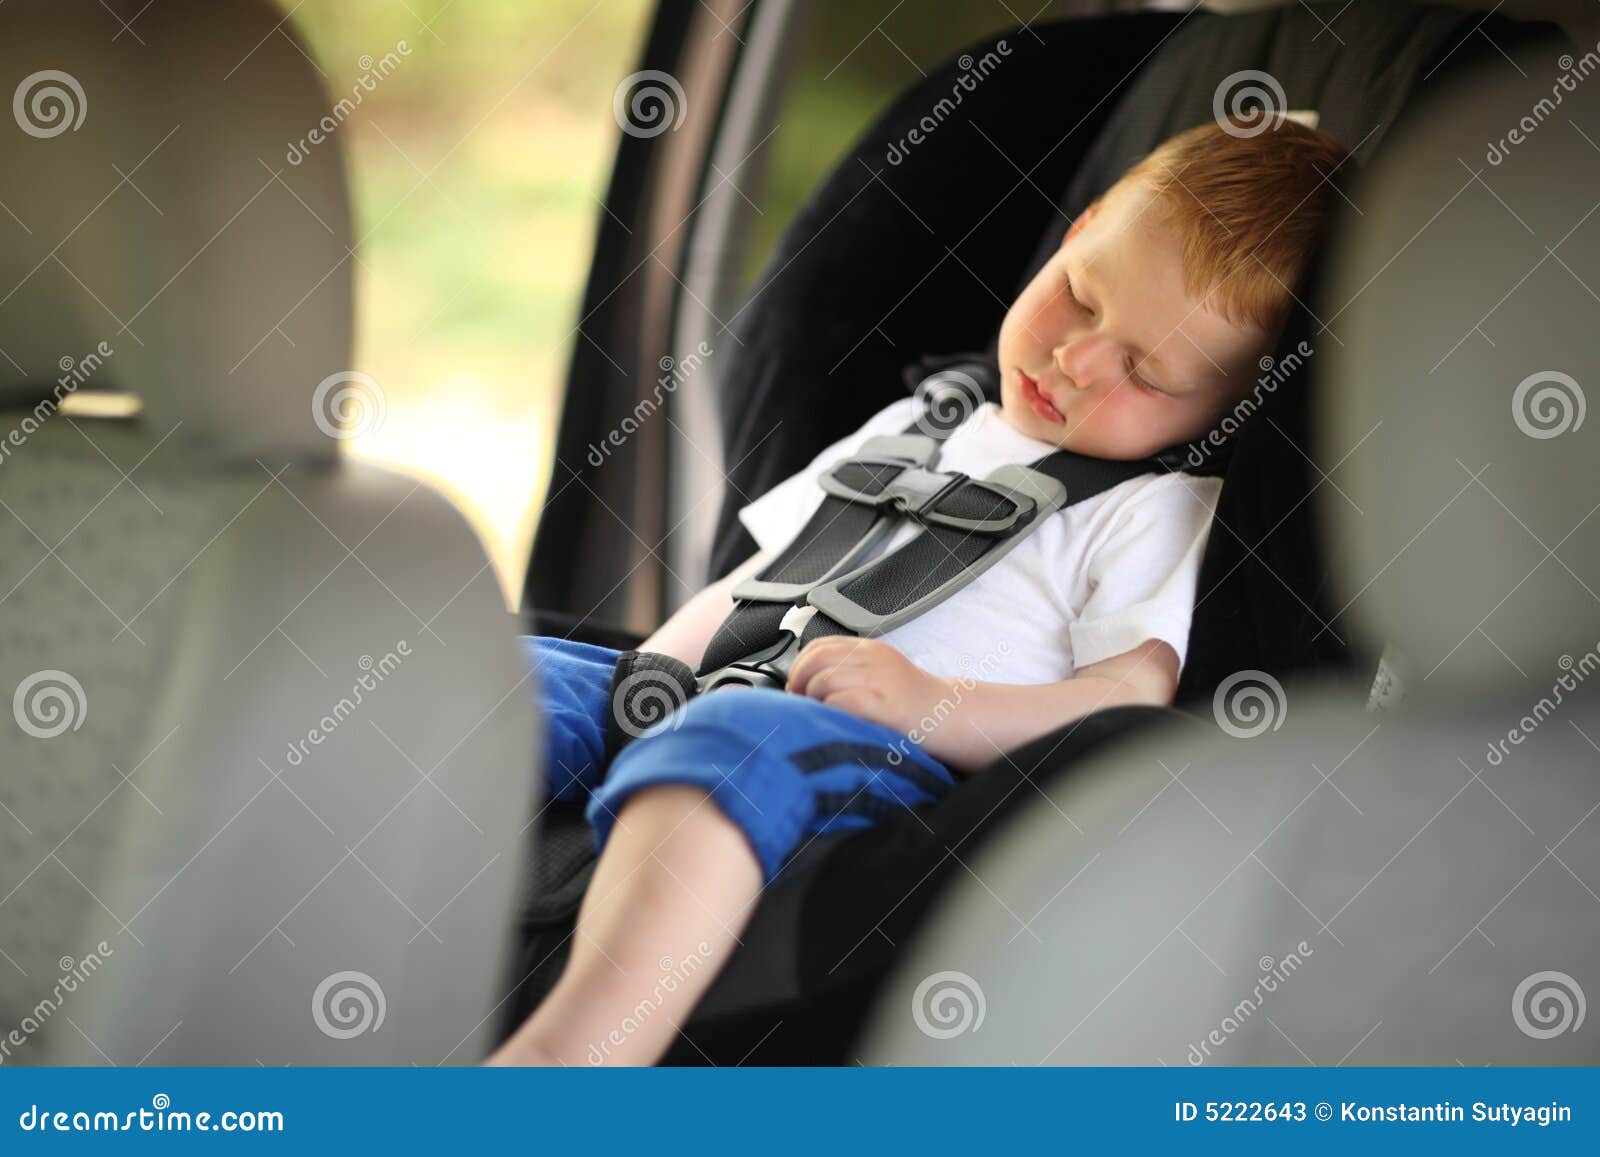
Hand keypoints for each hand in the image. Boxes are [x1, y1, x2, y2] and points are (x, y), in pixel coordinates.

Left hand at [785, 637, 942, 734]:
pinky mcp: (882, 703)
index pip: (819, 646)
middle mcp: (872, 658)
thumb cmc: (909, 701)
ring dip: (813, 699)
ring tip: (820, 712)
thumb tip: (806, 681)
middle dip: (799, 681)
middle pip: (816, 659)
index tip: (795, 685)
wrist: (945, 714)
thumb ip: (848, 670)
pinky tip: (836, 719)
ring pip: (824, 679)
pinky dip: (829, 710)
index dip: (800, 665)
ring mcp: (878, 679)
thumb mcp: (879, 672)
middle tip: (800, 700)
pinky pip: (840, 700)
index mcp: (869, 649)